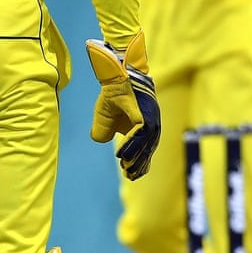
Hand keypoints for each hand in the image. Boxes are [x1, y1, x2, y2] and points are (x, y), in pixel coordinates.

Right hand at [86, 32, 159, 180]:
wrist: (114, 75)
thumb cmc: (112, 94)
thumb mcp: (104, 117)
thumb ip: (102, 131)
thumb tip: (100, 141)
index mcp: (144, 127)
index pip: (145, 150)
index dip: (139, 163)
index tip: (131, 176)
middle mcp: (151, 125)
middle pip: (148, 150)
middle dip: (139, 165)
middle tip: (130, 176)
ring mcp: (151, 119)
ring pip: (146, 145)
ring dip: (136, 158)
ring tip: (127, 169)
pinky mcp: (146, 114)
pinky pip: (140, 134)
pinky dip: (132, 146)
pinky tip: (122, 155)